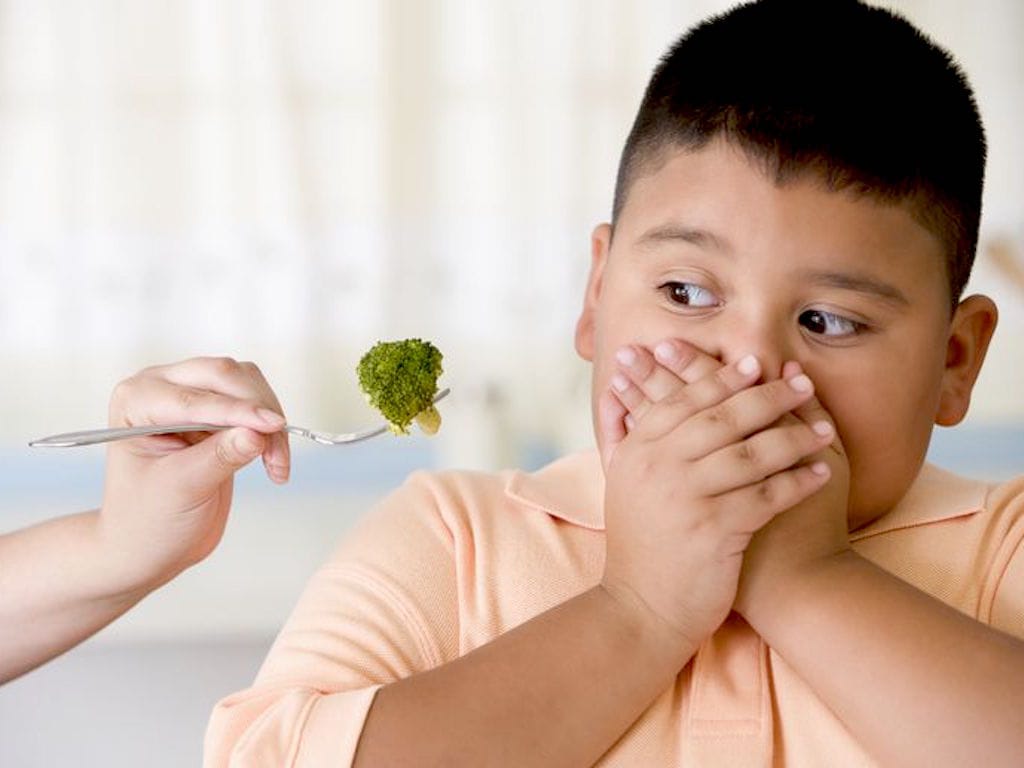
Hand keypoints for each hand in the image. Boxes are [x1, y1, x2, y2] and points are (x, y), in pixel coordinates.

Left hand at [99, 357, 290, 590]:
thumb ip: (219, 456)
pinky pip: (256, 402)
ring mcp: (191, 396)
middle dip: (257, 410)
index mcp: (136, 400)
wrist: (149, 545)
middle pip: (224, 375)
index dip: (238, 411)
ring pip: (247, 383)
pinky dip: (271, 428)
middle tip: (277, 451)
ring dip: (269, 419)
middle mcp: (161, 387)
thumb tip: (257, 433)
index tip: (273, 426)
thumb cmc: (147, 520)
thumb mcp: (181, 489)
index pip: (195, 397)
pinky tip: (273, 461)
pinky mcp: (219, 411)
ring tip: (276, 463)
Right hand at [597, 340, 833, 657]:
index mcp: (638, 450)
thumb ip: (620, 433)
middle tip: (800, 384)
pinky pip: (767, 496)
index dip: (722, 379)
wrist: (640, 607)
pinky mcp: (714, 530)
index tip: (756, 363)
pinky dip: (797, 482)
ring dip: (793, 438)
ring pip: (750, 454)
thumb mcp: (619, 482)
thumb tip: (615, 389)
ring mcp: (686, 497)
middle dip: (767, 397)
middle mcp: (659, 467)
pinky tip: (820, 474)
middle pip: (722, 418)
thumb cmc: (638, 542)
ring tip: (824, 431)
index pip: (685, 400)